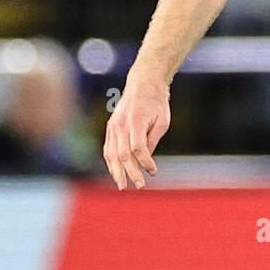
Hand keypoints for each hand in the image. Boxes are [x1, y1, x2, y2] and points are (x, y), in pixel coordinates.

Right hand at [103, 75, 170, 189]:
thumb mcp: (162, 121)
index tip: (153, 171)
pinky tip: (116, 173)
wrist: (143, 84)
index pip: (138, 148)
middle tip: (139, 186)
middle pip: (123, 154)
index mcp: (135, 122)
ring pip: (111, 154)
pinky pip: (107, 149)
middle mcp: (121, 125)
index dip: (145, 162)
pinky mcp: (110, 128)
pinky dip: (110, 162)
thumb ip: (152, 141)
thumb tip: (146, 161)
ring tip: (122, 185)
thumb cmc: (156, 102)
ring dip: (116, 172)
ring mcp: (113, 126)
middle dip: (131, 173)